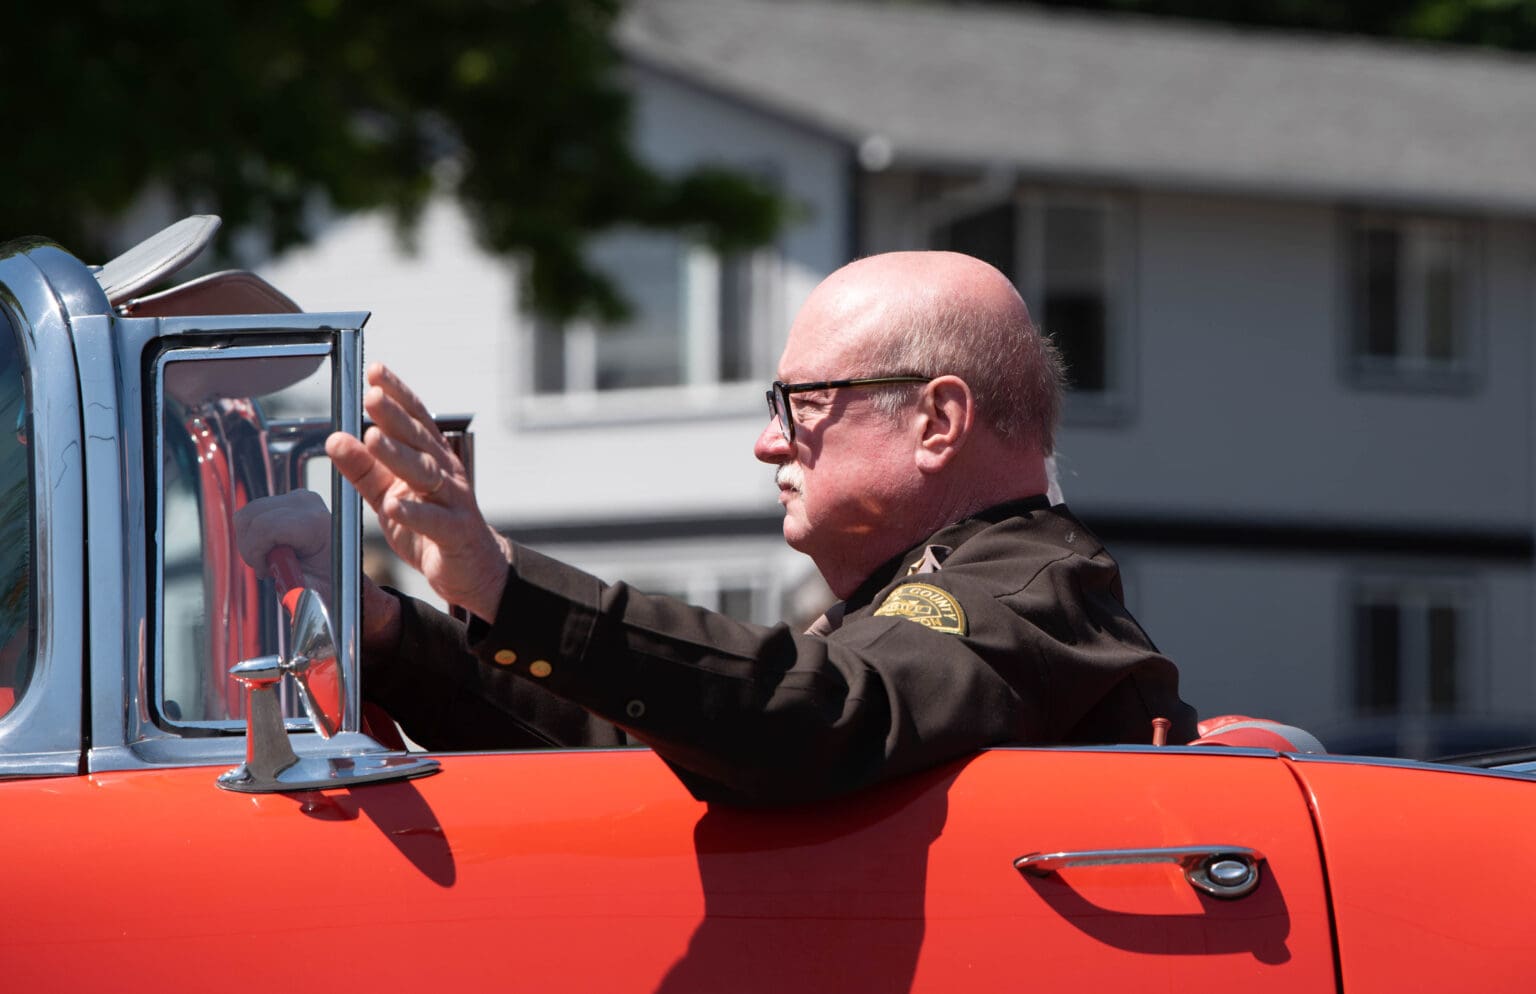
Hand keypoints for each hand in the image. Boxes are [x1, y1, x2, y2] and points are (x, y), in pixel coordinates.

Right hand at [233, 489, 403, 650]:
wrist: (343, 569)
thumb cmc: (331, 582)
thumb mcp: (314, 591)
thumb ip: (298, 592)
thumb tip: (289, 596)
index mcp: (316, 524)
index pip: (265, 527)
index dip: (255, 552)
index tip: (266, 572)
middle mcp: (306, 504)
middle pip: (252, 518)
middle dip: (250, 548)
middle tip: (266, 568)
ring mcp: (297, 498)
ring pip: (248, 514)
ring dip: (250, 542)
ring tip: (269, 559)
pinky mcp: (288, 499)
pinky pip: (253, 513)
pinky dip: (252, 535)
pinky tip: (270, 548)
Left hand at [325, 363, 512, 623]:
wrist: (473, 568)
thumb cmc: (431, 526)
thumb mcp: (389, 494)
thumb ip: (363, 468)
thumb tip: (334, 439)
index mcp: (433, 458)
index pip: (416, 419)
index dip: (398, 394)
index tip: (375, 372)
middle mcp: (446, 473)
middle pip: (419, 441)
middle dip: (395, 418)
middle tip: (371, 397)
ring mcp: (454, 502)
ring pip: (426, 474)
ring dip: (399, 456)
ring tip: (373, 439)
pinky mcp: (456, 533)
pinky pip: (435, 521)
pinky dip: (415, 512)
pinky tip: (394, 504)